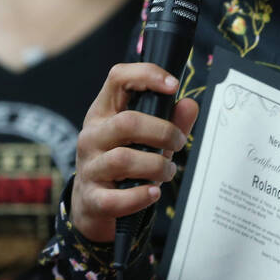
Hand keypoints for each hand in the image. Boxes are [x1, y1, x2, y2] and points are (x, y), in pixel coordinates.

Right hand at [71, 61, 198, 242]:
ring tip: (168, 171)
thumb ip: (171, 121)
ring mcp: (89, 167)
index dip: (147, 74)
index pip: (118, 78)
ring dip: (157, 166)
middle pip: (127, 122)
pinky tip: (153, 192)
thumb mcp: (148, 139)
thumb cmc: (123, 164)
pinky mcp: (92, 198)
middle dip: (163, 132)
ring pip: (123, 159)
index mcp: (104, 113)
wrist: (93, 205)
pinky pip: (116, 198)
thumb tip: (190, 105)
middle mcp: (92, 136)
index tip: (174, 86)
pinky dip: (140, 196)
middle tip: (179, 143)